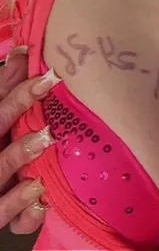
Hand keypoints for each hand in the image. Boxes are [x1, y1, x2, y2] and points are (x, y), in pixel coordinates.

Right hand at [0, 47, 58, 234]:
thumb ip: (6, 85)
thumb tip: (24, 50)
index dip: (17, 89)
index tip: (46, 75)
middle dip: (16, 106)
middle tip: (45, 88)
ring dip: (18, 154)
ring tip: (43, 139)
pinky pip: (5, 215)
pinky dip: (21, 208)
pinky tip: (39, 195)